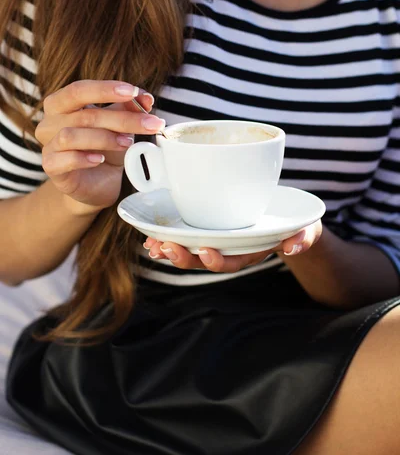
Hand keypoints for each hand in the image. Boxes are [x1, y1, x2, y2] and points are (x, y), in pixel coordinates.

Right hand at [35, 80, 165, 213]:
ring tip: (127, 143)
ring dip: (105, 138)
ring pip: (71, 135)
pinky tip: (101, 159)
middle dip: (121, 119)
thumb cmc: (104, 147)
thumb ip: (129, 108)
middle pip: (84, 115)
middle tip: (150, 124)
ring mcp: (48, 145)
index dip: (106, 89)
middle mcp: (50, 122)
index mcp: (62, 103)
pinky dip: (84, 158)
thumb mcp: (119, 125)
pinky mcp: (51, 167)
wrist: (97, 183)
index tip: (133, 92)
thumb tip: (145, 98)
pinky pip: (63, 159)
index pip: (79, 90)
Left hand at [143, 220, 322, 272]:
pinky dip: (169, 237)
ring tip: (153, 246)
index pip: (232, 262)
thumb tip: (295, 247)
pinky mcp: (209, 229)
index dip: (216, 260)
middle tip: (165, 248)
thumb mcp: (306, 228)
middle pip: (204, 260)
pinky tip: (151, 235)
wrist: (286, 218)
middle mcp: (230, 250)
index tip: (205, 250)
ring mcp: (218, 241)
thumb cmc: (295, 224)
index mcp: (250, 252)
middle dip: (183, 257)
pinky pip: (186, 237)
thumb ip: (303, 236)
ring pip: (190, 251)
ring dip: (170, 249)